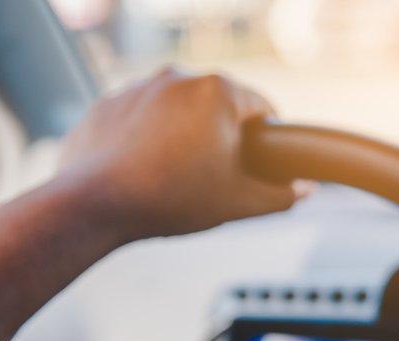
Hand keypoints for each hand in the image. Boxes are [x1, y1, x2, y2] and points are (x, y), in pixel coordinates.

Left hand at [59, 68, 307, 239]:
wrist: (93, 205)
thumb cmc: (170, 199)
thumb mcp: (238, 203)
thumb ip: (280, 195)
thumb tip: (305, 190)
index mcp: (218, 92)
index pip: (261, 108)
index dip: (268, 139)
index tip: (262, 164)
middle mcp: (178, 77)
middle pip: (217, 106)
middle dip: (222, 137)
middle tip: (218, 177)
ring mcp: (137, 86)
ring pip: (177, 110)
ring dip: (184, 136)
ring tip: (176, 177)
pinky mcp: (107, 103)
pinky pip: (140, 118)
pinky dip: (147, 139)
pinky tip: (144, 171)